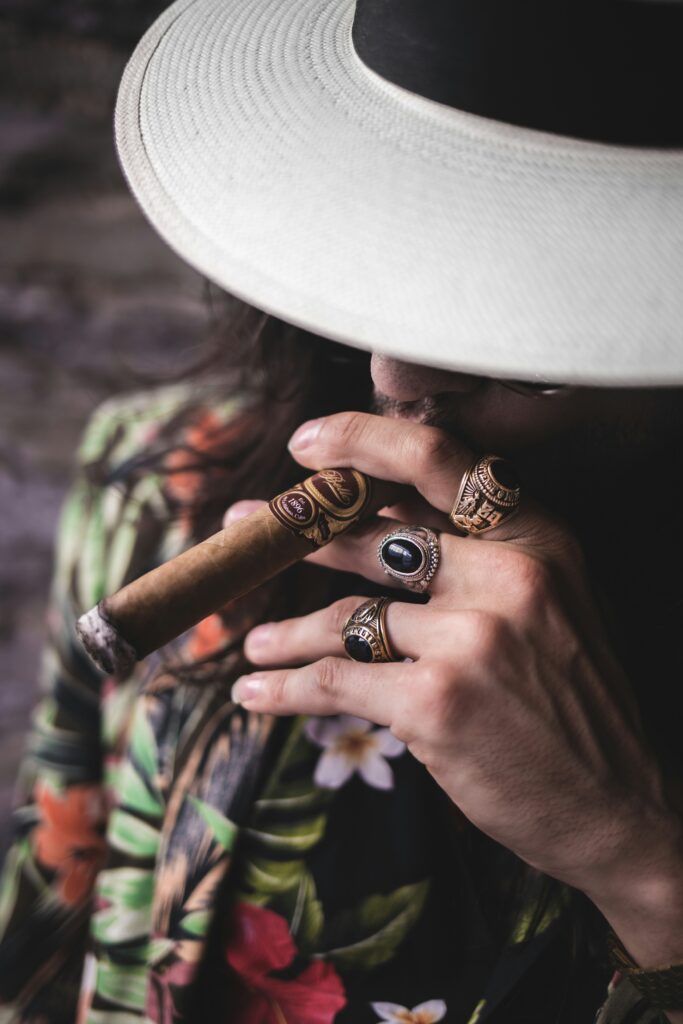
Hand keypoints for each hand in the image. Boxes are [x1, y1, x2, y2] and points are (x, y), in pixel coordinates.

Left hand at [229, 412, 682, 979]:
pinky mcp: (435, 701)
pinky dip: (288, 688)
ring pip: (345, 615)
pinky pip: (336, 678)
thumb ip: (473, 561)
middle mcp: (510, 574)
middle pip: (375, 538)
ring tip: (253, 642)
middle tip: (243, 527)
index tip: (307, 444)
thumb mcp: (545, 609)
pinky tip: (259, 693)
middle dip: (298, 533)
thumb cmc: (571, 708)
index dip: (361, 441)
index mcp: (540, 538)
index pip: (440, 460)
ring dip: (287, 631)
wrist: (616, 810)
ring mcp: (471, 637)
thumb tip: (375, 522)